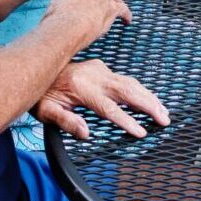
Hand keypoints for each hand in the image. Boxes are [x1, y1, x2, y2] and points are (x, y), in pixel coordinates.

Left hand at [35, 59, 168, 139]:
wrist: (37, 67)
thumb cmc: (41, 94)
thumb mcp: (46, 112)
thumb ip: (66, 122)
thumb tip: (86, 133)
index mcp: (81, 88)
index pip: (109, 108)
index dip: (126, 120)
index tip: (141, 132)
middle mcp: (94, 76)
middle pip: (127, 91)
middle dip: (148, 106)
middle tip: (164, 120)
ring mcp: (100, 70)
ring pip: (131, 83)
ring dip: (149, 98)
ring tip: (163, 112)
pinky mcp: (102, 69)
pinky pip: (127, 80)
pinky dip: (141, 91)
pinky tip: (150, 101)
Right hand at [39, 0, 131, 43]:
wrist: (64, 28)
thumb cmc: (55, 23)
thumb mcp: (53, 7)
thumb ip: (62, 4)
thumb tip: (65, 12)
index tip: (85, 1)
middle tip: (101, 6)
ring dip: (115, 2)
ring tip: (117, 10)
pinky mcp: (112, 6)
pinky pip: (123, 9)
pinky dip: (126, 15)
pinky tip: (127, 20)